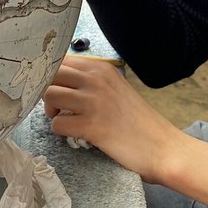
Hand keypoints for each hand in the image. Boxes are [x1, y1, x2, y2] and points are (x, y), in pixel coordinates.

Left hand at [44, 56, 179, 183]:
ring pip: (48, 95)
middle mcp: (96, 79)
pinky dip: (60, 131)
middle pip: (49, 74)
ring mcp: (93, 101)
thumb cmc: (136, 121)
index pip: (59, 60)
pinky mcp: (91, 125)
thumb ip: (90, 81)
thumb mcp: (115, 88)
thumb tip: (56, 79)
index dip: (50, 75)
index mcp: (101, 69)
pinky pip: (56, 123)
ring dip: (50, 110)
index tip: (55, 89)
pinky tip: (74, 134)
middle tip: (58, 106)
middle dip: (46, 91)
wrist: (162, 147)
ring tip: (65, 119)